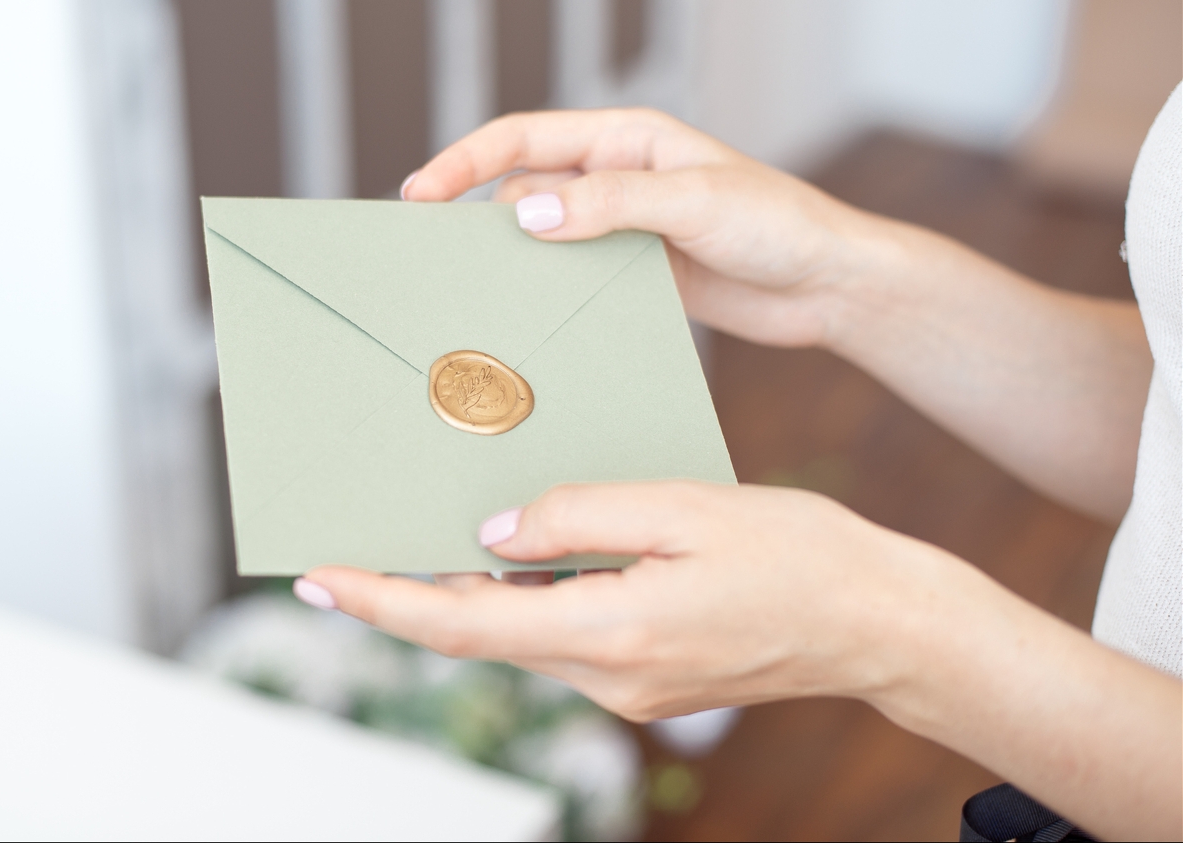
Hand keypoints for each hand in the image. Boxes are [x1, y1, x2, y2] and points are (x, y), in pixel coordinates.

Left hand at [298, 483, 1182, 840]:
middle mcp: (608, 675)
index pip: (463, 623)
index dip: (383, 601)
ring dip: (465, 596)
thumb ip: (578, 516)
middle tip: (344, 554)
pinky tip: (517, 555)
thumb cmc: (795, 554)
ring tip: (420, 537)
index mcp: (611, 632)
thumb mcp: (683, 509)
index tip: (318, 577)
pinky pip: (560, 634)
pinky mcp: (646, 676)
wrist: (876, 622)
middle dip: (407, 597)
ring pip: (517, 635)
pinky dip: (522, 599)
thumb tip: (491, 529)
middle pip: (477, 636)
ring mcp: (627, 686)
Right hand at [401, 108, 880, 348]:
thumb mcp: (694, 203)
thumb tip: (525, 213)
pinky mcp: (635, 273)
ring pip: (543, 238)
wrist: (826, 284)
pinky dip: (547, 292)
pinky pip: (573, 277)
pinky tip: (529, 318)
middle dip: (476, 218)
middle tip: (434, 261)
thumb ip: (610, 205)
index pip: (523, 139)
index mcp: (625, 140)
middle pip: (522, 190)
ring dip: (513, 261)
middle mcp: (615, 178)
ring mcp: (622, 228)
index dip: (464, 162)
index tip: (418, 194)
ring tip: (475, 296)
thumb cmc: (777, 224)